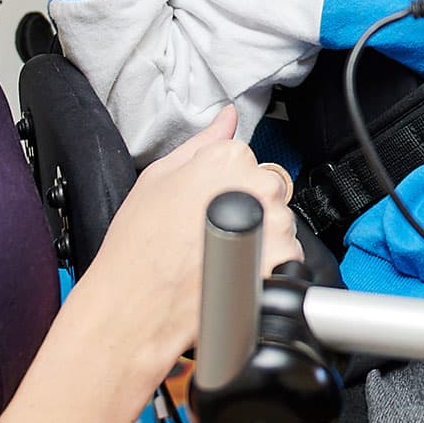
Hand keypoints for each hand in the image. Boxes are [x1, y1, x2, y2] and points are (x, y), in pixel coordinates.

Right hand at [78, 106, 302, 364]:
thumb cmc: (137, 246)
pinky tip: (235, 274)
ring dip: (261, 238)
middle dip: (249, 209)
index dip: (227, 186)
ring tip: (220, 255)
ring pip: (280, 223)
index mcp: (227, 157)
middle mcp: (256, 184)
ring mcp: (271, 223)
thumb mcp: (158, 177)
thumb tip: (227, 117)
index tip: (209, 203)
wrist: (135, 305)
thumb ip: (203, 142)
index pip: (247, 159)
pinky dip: (269, 267)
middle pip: (268, 189)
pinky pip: (289, 257)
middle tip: (210, 232)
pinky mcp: (281, 260)